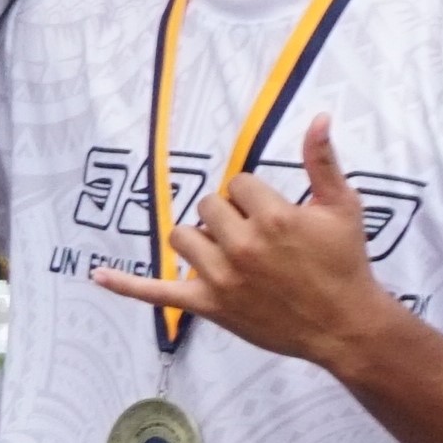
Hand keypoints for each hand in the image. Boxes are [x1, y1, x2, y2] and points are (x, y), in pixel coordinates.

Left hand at [84, 115, 398, 371]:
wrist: (343, 324)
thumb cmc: (344, 263)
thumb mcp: (342, 206)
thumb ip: (322, 161)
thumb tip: (318, 118)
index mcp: (272, 216)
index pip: (237, 184)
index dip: (253, 196)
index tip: (272, 213)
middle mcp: (241, 245)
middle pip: (207, 207)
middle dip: (228, 215)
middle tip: (257, 236)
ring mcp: (220, 277)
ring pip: (183, 236)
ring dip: (200, 238)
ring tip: (230, 252)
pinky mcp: (207, 305)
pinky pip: (156, 292)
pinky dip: (126, 285)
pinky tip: (98, 275)